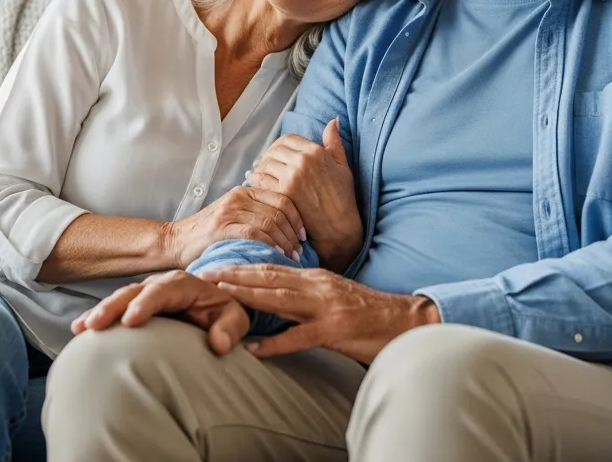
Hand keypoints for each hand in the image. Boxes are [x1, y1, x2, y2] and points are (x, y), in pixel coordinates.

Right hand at [72, 270, 249, 354]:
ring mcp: (144, 295)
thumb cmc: (223, 314)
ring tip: (83, 327)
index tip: (132, 320)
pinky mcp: (134, 307)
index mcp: (183, 284)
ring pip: (119, 299)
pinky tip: (78, 330)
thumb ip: (230, 328)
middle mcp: (159, 286)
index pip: (163, 290)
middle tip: (96, 324)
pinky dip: (95, 317)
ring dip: (101, 312)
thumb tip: (219, 344)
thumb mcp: (235, 317)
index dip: (146, 303)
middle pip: (133, 292)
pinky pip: (113, 310)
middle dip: (114, 307)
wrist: (214, 310)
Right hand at [162, 186, 304, 268]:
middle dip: (294, 231)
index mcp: (245, 191)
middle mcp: (239, 196)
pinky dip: (270, 244)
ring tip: (292, 256)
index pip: (282, 197)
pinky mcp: (223, 226)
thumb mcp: (235, 216)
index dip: (298, 217)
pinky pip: (255, 232)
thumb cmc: (209, 234)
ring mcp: (230, 209)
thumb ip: (257, 214)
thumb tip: (289, 226)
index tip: (304, 236)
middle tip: (301, 249)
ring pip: (270, 220)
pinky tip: (277, 255)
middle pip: (280, 208)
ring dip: (285, 240)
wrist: (176, 241)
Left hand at [200, 265, 439, 364]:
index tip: (215, 264)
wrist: (407, 322)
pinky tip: (255, 348)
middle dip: (235, 274)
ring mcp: (325, 307)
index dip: (242, 265)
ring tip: (220, 296)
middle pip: (269, 278)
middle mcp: (317, 286)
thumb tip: (277, 297)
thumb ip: (306, 295)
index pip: (272, 269)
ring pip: (279, 299)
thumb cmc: (370, 314)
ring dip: (247, 296)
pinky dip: (276, 343)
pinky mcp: (335, 329)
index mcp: (315, 279)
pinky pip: (300, 337)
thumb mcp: (334, 297)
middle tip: (204, 273)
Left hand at [246, 120, 362, 270]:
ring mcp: (291, 177)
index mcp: (315, 151)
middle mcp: (302, 161)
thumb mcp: (342, 166)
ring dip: (259, 169)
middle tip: (263, 164)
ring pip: (265, 164)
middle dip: (267, 156)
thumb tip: (333, 121)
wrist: (340, 227)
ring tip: (257, 174)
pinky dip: (255, 182)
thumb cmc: (343, 197)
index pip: (287, 139)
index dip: (278, 145)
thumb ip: (334, 142)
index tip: (274, 153)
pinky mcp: (283, 193)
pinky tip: (256, 186)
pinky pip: (261, 181)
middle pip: (274, 150)